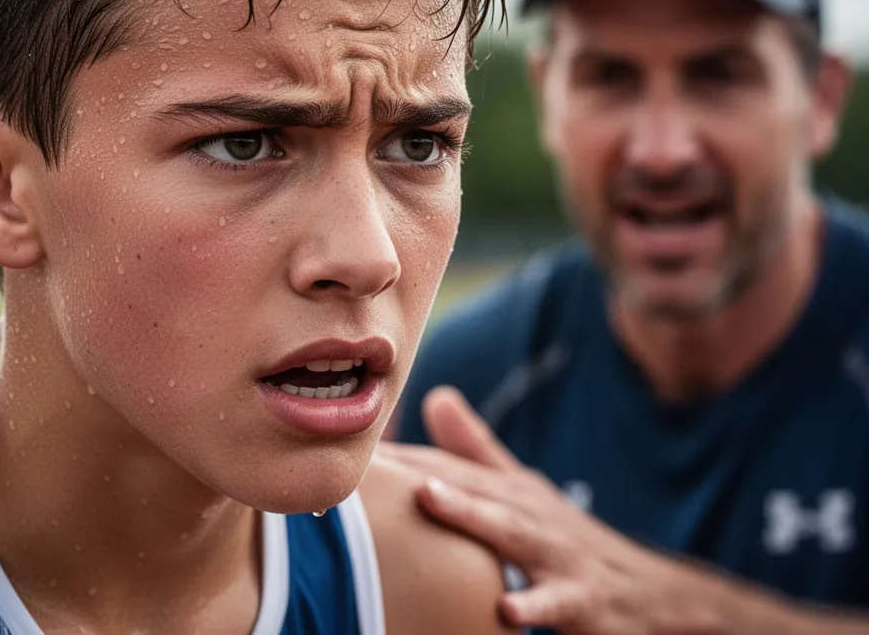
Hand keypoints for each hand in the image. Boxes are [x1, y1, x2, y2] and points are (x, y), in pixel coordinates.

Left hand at [379, 387, 743, 634]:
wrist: (655, 594)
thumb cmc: (568, 539)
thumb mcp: (526, 492)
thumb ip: (478, 452)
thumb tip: (435, 397)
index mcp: (512, 493)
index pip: (450, 468)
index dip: (403, 457)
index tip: (354, 449)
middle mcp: (532, 516)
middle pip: (478, 487)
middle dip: (430, 469)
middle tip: (381, 461)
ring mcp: (559, 557)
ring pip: (514, 534)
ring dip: (475, 515)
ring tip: (432, 499)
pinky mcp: (586, 601)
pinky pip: (559, 605)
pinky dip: (537, 607)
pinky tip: (508, 613)